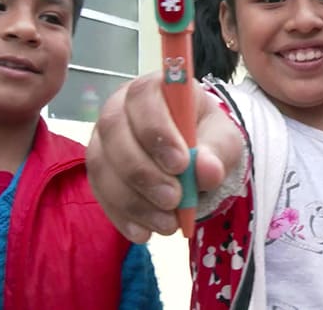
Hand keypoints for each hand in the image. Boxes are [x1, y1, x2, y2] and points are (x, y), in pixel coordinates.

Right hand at [86, 71, 243, 242]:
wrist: (194, 158)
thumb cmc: (207, 138)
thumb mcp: (224, 140)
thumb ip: (218, 151)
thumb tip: (207, 170)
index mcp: (153, 88)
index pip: (143, 96)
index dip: (156, 130)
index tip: (181, 164)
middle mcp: (119, 107)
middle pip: (114, 131)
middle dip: (143, 171)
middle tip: (174, 200)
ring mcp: (103, 139)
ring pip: (102, 166)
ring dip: (134, 200)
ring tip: (167, 224)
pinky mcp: (98, 171)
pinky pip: (100, 194)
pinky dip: (122, 217)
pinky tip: (145, 233)